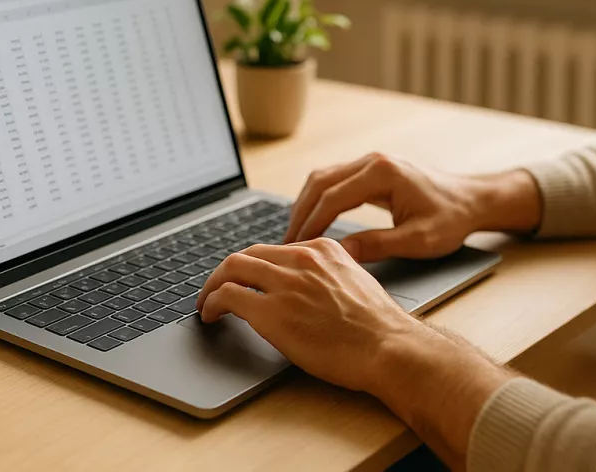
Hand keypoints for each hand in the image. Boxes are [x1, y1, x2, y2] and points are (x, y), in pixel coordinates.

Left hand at [196, 238, 515, 466]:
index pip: (274, 249)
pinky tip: (211, 316)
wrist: (388, 347)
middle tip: (215, 289)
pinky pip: (228, 297)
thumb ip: (328, 276)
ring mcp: (285, 283)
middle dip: (226, 271)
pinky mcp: (271, 312)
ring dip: (212, 286)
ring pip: (231, 269)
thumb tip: (306, 291)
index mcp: (322, 250)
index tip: (245, 279)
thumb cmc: (379, 328)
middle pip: (248, 254)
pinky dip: (212, 303)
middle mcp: (301, 259)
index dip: (253, 265)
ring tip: (207, 303)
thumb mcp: (355, 282)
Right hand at [283, 153, 541, 262]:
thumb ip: (376, 245)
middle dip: (300, 213)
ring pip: (323, 178)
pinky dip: (318, 200)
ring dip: (305, 204)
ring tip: (294, 235)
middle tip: (285, 244)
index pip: (332, 196)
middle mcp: (372, 161)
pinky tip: (312, 221)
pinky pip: (335, 180)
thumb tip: (339, 254)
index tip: (297, 248)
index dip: (311, 223)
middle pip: (320, 182)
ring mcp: (371, 163)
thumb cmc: (451, 220)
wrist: (473, 200)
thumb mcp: (417, 240)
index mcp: (382, 173)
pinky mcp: (372, 171)